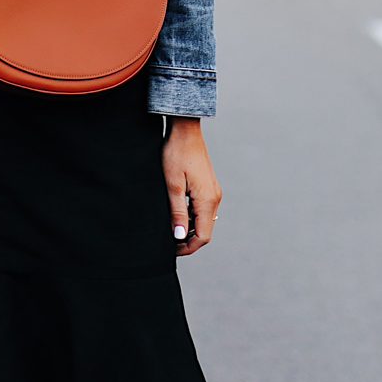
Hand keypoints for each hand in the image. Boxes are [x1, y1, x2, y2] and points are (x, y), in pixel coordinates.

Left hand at [162, 118, 220, 256]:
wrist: (185, 131)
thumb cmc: (176, 155)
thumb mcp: (172, 186)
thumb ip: (177, 213)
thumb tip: (180, 237)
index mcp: (207, 200)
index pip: (203, 236)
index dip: (188, 247)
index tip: (171, 250)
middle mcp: (214, 198)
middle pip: (205, 230)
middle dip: (188, 240)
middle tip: (167, 242)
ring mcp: (213, 192)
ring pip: (203, 221)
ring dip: (189, 228)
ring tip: (169, 228)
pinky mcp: (208, 187)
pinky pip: (202, 209)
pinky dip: (191, 217)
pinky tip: (176, 213)